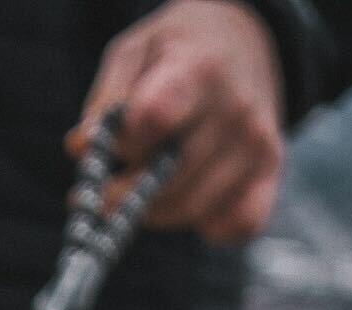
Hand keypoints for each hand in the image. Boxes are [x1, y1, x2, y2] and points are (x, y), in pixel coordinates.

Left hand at [70, 0, 285, 245]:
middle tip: (109, 190)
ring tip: (148, 187)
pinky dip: (209, 227)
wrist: (245, 41)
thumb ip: (105, 102)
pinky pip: (238, 226)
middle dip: (126, 194)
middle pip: (167, 180)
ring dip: (157, 212)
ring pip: (190, 209)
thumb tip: (80, 149)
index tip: (114, 144)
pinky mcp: (271, 172)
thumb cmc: (178, 51)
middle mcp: (236, 108)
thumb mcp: (134, 54)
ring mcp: (258, 143)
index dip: (125, 143)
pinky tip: (192, 199)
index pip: (155, 119)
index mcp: (199, 68)